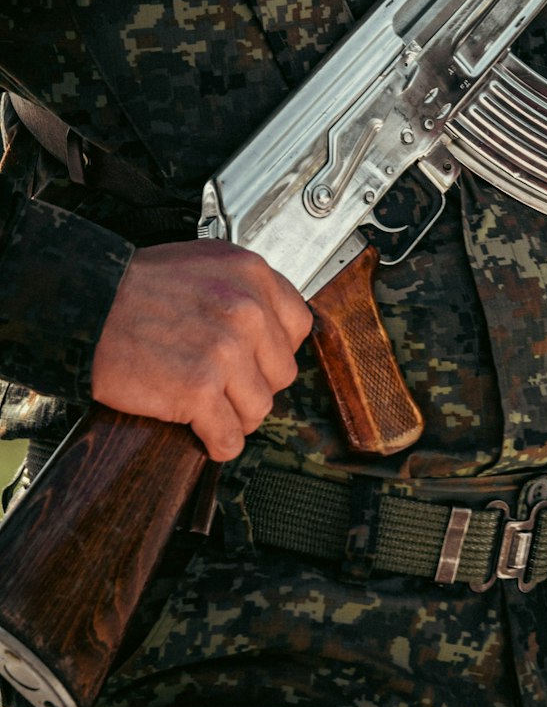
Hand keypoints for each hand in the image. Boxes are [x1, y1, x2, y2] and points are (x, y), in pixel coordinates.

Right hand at [92, 241, 313, 461]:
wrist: (87, 307)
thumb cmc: (136, 286)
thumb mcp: (206, 264)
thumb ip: (244, 289)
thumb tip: (271, 324)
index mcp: (251, 276)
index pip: (298, 326)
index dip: (275, 349)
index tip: (258, 359)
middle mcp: (246, 311)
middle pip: (282, 372)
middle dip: (254, 384)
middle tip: (226, 386)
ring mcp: (225, 352)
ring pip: (260, 407)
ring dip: (236, 415)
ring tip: (211, 409)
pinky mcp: (199, 390)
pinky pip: (228, 435)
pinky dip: (218, 442)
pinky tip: (204, 433)